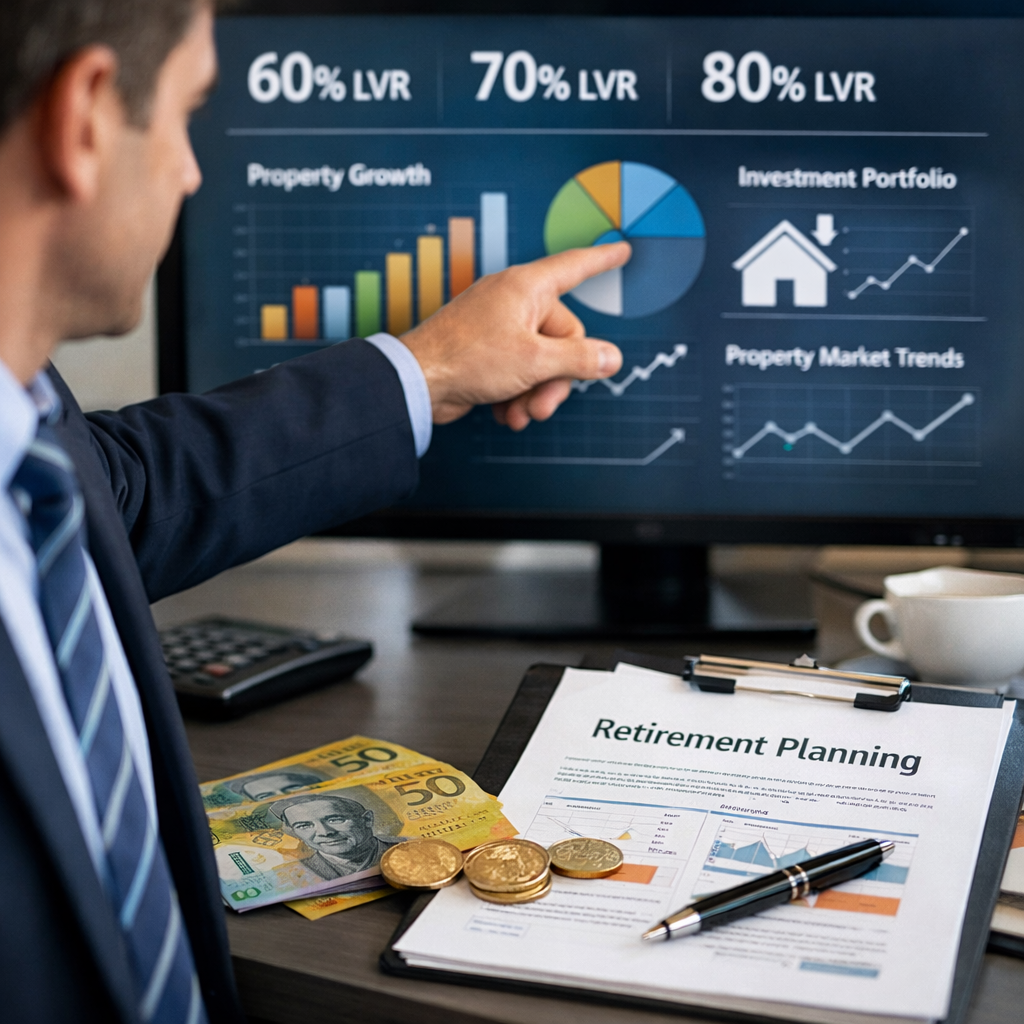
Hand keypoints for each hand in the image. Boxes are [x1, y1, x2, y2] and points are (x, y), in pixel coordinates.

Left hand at [399, 242, 628, 428]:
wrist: (416, 383)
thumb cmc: (467, 359)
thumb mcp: (535, 362)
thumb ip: (580, 359)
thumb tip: (612, 358)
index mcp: (527, 288)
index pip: (576, 267)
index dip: (602, 260)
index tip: (622, 251)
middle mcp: (513, 302)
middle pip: (563, 339)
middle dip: (556, 379)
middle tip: (543, 406)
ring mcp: (498, 327)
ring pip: (541, 362)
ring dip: (536, 394)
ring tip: (520, 414)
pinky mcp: (486, 353)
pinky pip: (519, 372)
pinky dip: (516, 395)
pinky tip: (505, 413)